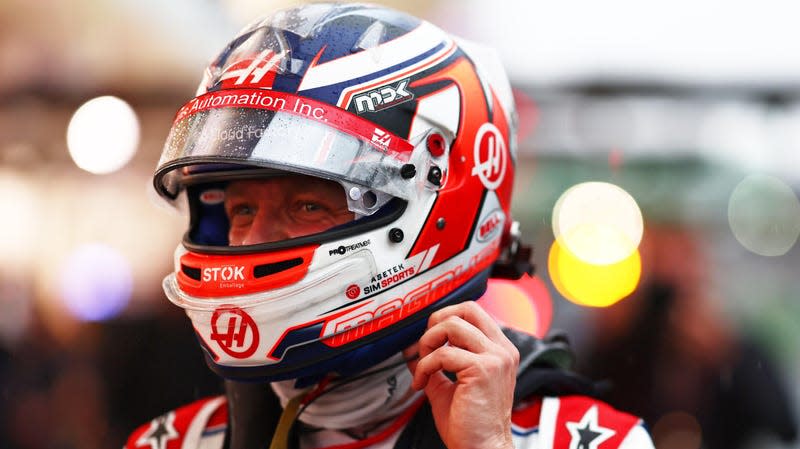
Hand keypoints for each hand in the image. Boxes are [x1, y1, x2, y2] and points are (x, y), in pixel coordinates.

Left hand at [404, 302, 518, 448]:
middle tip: (425, 347)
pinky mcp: (483, 370)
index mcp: (500, 350)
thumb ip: (435, 363)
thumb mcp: (449, 385)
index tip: (429, 342)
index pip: (473, 312)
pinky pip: (443, 354)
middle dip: (437, 322)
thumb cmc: (469, 425)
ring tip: (423, 367)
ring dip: (428, 343)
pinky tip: (421, 383)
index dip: (445, 320)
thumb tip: (411, 348)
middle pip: (467, 308)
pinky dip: (425, 366)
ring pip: (452, 325)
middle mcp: (502, 350)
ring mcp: (495, 358)